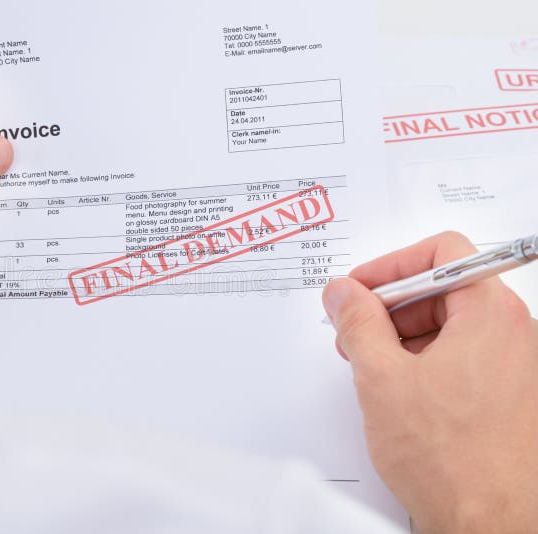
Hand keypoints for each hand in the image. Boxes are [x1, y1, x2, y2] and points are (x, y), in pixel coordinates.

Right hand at [322, 232, 537, 533]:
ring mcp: (516, 366)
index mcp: (491, 314)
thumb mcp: (381, 377)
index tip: (361, 289)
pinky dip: (425, 363)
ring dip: (403, 338)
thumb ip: (357, 322)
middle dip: (391, 308)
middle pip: (444, 289)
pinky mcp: (509, 394)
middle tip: (356, 332)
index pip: (443, 252)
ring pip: (451, 326)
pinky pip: (463, 357)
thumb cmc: (453, 461)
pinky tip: (398, 392)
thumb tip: (343, 293)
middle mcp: (514, 333)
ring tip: (371, 369)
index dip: (392, 265)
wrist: (491, 525)